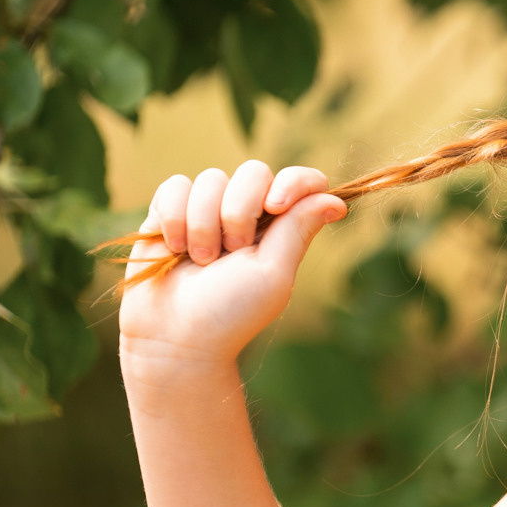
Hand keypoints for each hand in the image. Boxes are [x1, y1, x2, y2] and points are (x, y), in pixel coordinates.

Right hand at [118, 160, 347, 374]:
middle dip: (238, 210)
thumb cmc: (229, 312)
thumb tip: (337, 201)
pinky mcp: (170, 210)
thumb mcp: (273, 273)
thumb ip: (297, 230)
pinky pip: (175, 186)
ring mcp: (207, 209)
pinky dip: (174, 216)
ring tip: (200, 260)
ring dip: (203, 224)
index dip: (293, 182)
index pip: (301, 181)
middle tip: (232, 251)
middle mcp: (247, 213)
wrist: (172, 335)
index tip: (276, 206)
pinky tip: (174, 247)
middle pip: (253, 171)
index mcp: (280, 228)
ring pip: (210, 179)